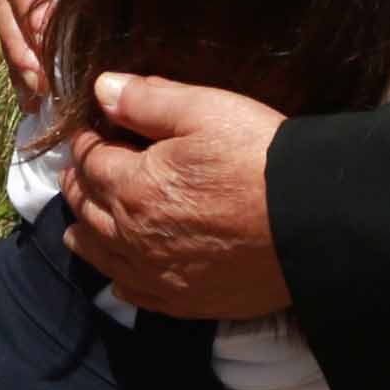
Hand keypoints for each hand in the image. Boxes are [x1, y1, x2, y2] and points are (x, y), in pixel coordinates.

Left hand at [62, 73, 293, 320]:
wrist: (312, 224)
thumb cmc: (259, 159)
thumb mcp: (206, 110)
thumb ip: (147, 100)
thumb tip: (101, 89)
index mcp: (134, 186)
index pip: (91, 161)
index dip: (86, 142)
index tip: (89, 132)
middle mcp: (135, 236)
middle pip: (87, 209)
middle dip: (79, 185)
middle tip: (78, 172)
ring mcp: (158, 273)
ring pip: (102, 256)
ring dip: (85, 234)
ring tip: (77, 224)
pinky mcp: (185, 300)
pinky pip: (135, 293)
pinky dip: (118, 279)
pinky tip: (119, 275)